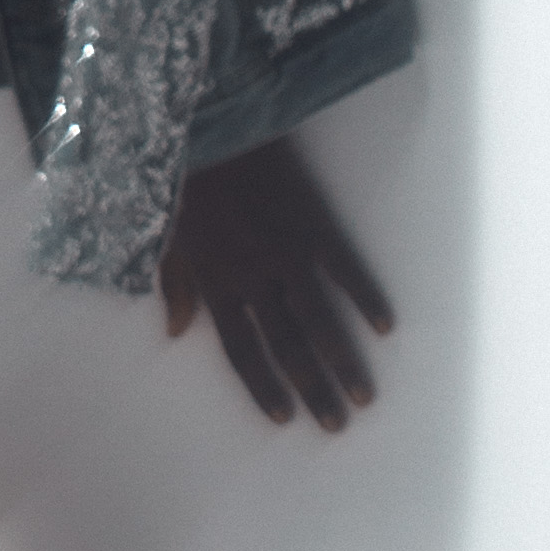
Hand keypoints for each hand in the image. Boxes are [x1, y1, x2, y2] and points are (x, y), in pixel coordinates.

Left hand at [158, 138, 391, 429]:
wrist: (210, 123)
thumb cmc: (183, 179)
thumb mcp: (165, 236)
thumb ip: (174, 287)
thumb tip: (175, 332)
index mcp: (214, 282)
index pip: (239, 350)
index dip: (261, 386)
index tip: (283, 418)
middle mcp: (252, 277)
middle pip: (284, 346)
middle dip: (311, 389)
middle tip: (335, 427)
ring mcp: (285, 253)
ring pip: (317, 320)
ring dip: (342, 362)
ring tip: (364, 399)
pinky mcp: (312, 225)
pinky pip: (343, 270)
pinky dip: (364, 298)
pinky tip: (384, 327)